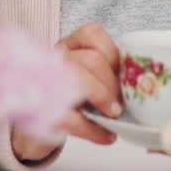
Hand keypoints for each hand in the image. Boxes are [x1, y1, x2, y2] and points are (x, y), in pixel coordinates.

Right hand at [12, 23, 122, 161]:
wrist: (34, 123)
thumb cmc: (67, 95)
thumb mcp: (86, 76)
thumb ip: (106, 73)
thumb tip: (136, 86)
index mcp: (68, 45)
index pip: (93, 34)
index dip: (114, 55)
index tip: (124, 75)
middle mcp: (55, 59)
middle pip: (91, 60)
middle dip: (112, 84)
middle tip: (122, 103)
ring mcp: (45, 83)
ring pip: (80, 81)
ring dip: (104, 99)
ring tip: (114, 115)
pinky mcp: (43, 112)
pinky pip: (73, 119)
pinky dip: (95, 130)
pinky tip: (107, 136)